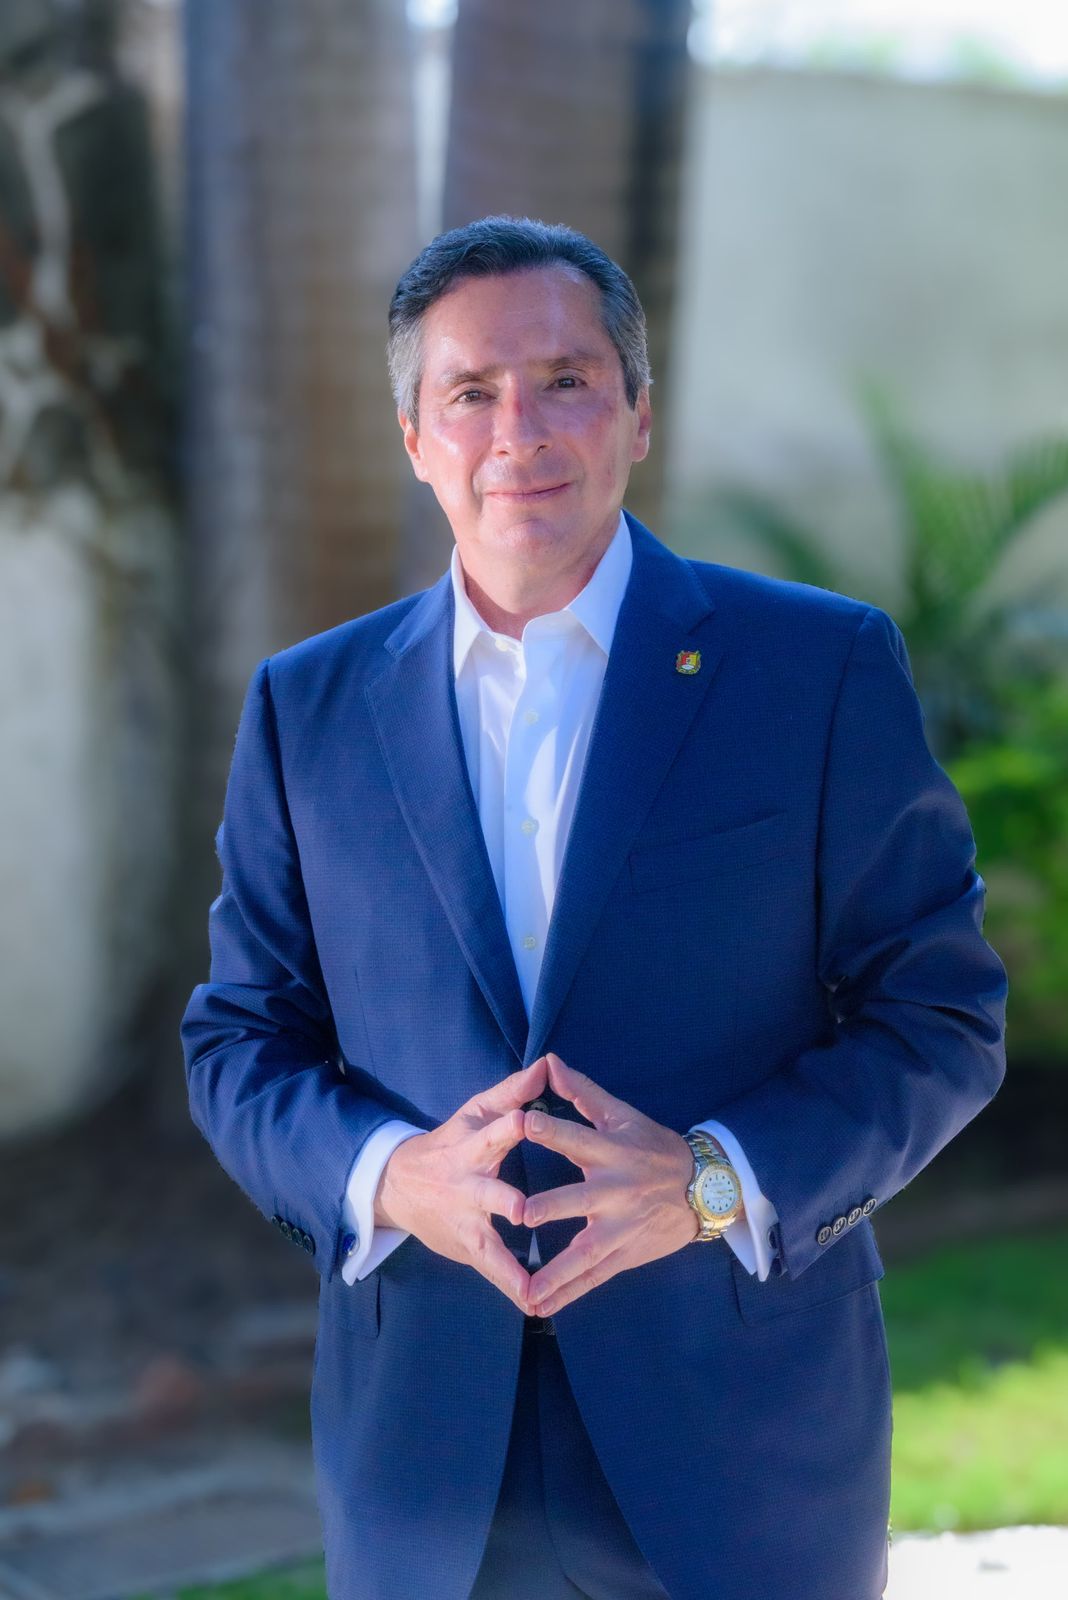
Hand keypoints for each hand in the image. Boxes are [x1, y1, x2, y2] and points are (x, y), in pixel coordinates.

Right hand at [374, 1057, 547, 1312]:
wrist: (400, 1184)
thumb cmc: (453, 1141)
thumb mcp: (477, 1111)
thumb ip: (514, 1091)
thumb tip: (547, 1064)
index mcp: (474, 1146)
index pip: (492, 1131)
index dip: (507, 1125)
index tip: (524, 1120)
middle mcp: (467, 1184)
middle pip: (485, 1191)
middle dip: (501, 1199)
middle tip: (520, 1209)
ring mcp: (465, 1219)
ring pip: (485, 1241)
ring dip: (506, 1262)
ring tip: (532, 1288)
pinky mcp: (467, 1244)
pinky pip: (491, 1268)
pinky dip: (509, 1285)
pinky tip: (533, 1303)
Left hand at [522, 1053, 714, 1316]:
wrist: (704, 1188)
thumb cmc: (654, 1146)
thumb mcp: (621, 1115)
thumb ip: (582, 1092)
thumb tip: (549, 1061)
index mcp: (610, 1152)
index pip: (577, 1137)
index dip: (552, 1129)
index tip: (523, 1123)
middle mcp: (614, 1192)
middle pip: (579, 1200)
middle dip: (552, 1208)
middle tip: (522, 1214)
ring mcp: (620, 1228)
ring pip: (584, 1252)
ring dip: (555, 1271)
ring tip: (526, 1289)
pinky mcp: (624, 1254)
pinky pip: (593, 1277)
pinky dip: (568, 1293)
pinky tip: (539, 1305)